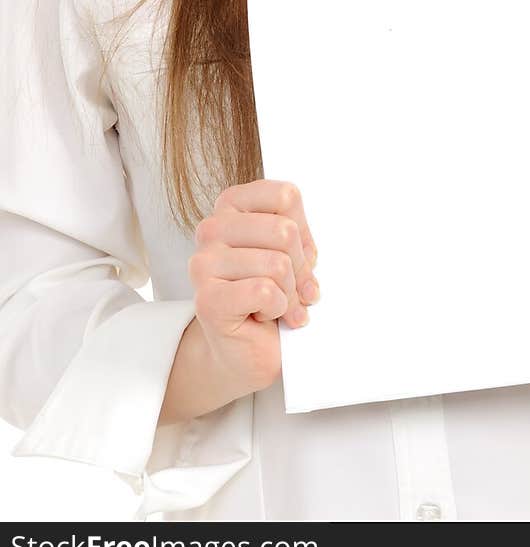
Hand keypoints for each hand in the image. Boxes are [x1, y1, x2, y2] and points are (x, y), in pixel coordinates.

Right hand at [188, 179, 319, 393]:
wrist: (245, 350)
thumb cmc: (269, 296)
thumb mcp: (290, 253)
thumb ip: (297, 236)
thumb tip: (308, 252)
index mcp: (232, 205)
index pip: (285, 196)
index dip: (304, 231)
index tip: (299, 255)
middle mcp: (212, 229)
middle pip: (285, 231)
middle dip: (300, 268)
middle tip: (295, 290)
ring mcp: (204, 263)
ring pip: (277, 264)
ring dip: (289, 294)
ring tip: (278, 305)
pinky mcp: (207, 298)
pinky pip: (265, 291)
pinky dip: (277, 308)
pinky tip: (265, 316)